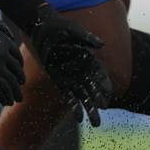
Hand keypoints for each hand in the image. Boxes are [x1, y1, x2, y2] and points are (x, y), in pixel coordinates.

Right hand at [0, 10, 26, 106]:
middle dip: (19, 84)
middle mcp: (3, 56)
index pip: (18, 60)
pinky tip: (6, 101)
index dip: (20, 68)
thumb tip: (10, 37)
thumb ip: (2, 28)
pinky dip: (2, 96)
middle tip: (21, 90)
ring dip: (14, 93)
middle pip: (16, 74)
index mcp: (6, 43)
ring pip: (9, 84)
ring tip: (16, 100)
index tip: (20, 75)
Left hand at [26, 5, 110, 125]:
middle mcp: (84, 71)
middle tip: (103, 111)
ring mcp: (73, 78)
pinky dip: (74, 107)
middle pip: (94, 89)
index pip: (100, 75)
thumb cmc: (59, 26)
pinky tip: (79, 118)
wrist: (42, 29)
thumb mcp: (73, 29)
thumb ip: (86, 37)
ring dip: (90, 109)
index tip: (107, 95)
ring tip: (96, 123)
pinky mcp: (61, 82)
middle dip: (98, 101)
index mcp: (90, 59)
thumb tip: (101, 44)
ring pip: (84, 97)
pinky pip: (69, 97)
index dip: (104, 86)